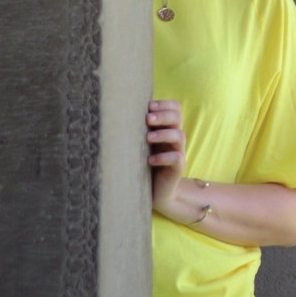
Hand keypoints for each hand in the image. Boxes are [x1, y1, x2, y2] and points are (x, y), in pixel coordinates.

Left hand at [147, 99, 185, 213]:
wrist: (154, 192)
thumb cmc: (141, 163)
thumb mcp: (139, 143)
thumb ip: (136, 128)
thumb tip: (115, 110)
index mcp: (167, 128)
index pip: (175, 108)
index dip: (165, 104)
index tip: (149, 106)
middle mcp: (174, 138)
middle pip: (178, 118)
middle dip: (163, 116)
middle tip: (147, 119)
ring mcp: (178, 152)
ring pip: (180, 135)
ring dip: (163, 134)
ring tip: (148, 138)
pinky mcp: (178, 168)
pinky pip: (177, 158)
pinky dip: (164, 157)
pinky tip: (150, 160)